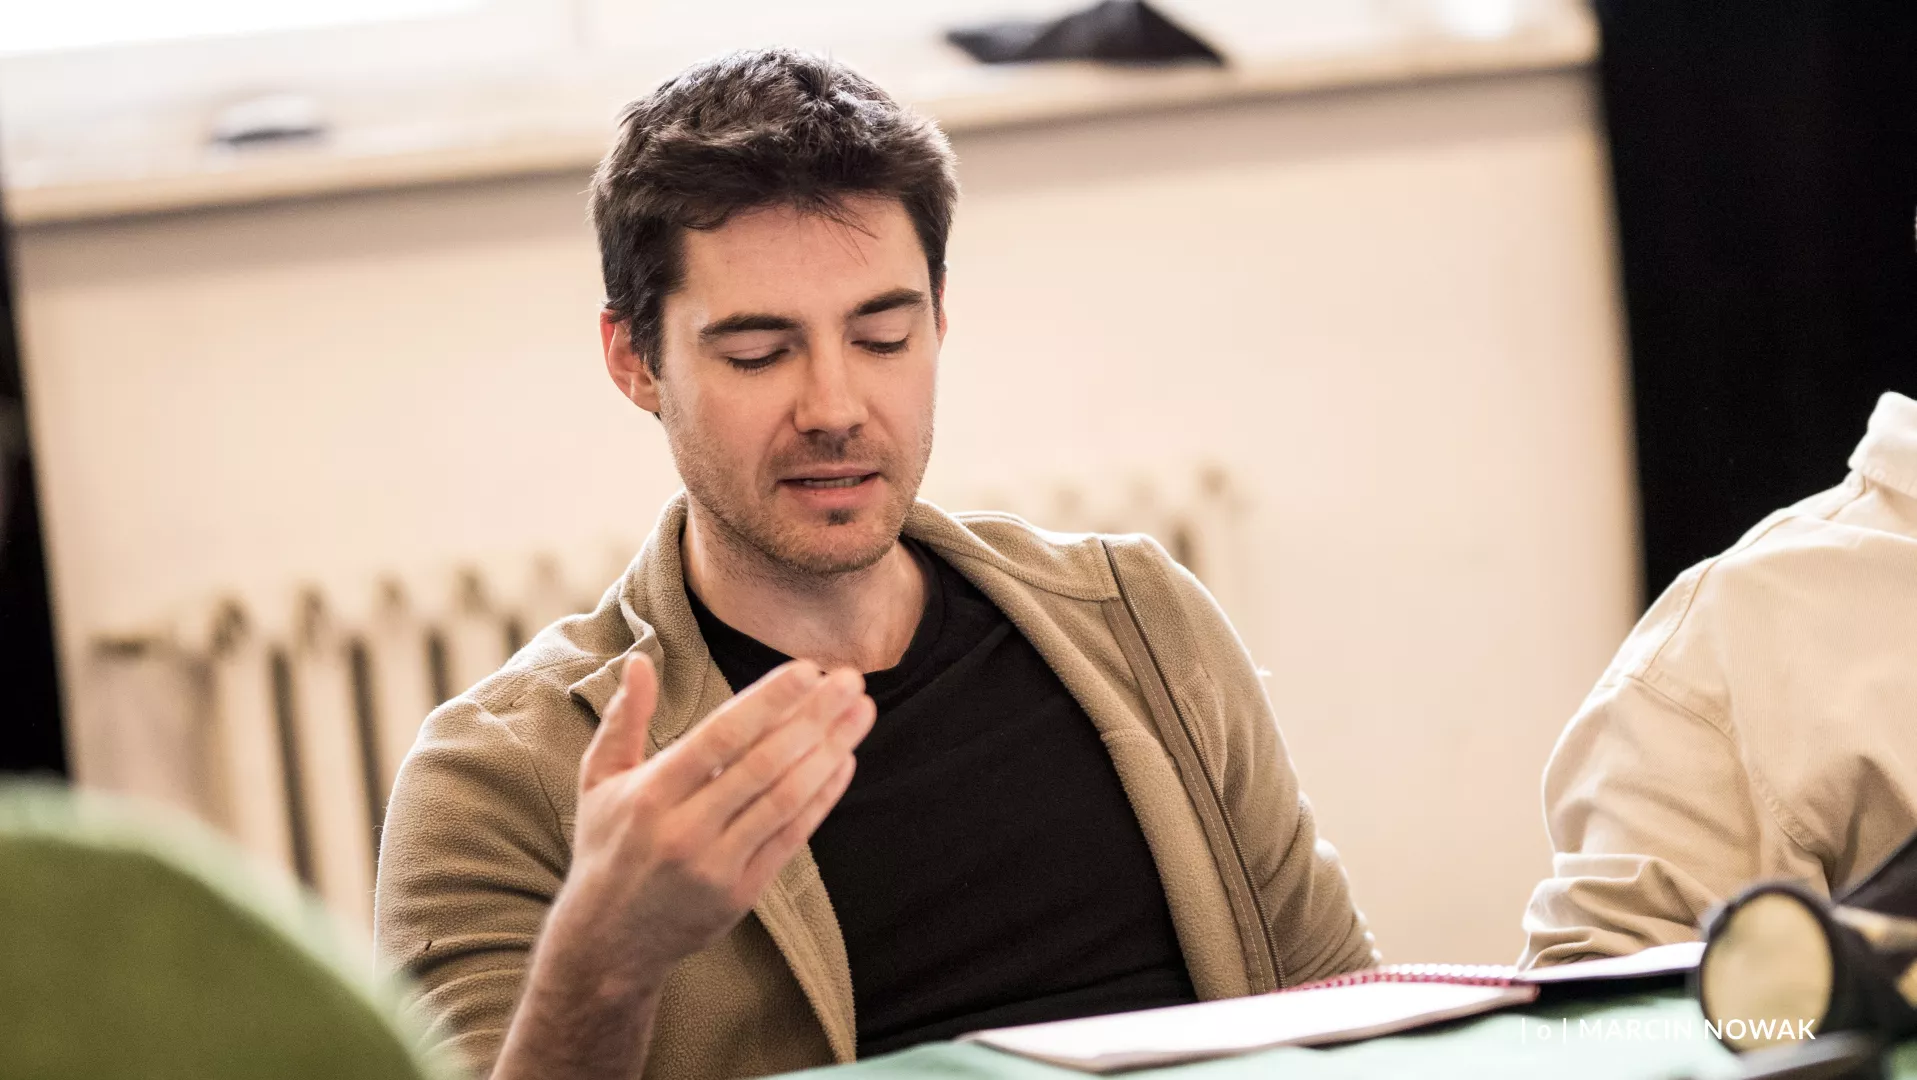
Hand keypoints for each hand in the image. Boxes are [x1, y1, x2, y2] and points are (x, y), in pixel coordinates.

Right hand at [556, 652, 874, 988]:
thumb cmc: (607, 846)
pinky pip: (793, 837)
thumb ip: (624, 719)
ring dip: (830, 751)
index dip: (768, 701)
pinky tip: (845, 761)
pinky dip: (822, 797)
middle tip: (851, 679)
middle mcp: (686, 830)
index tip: (807, 670)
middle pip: (764, 764)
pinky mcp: (743, 892)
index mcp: (651, 795)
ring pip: (786, 799)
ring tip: (861, 712)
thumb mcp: (600, 781)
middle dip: (813, 717)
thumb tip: (641, 660)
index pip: (720, 737)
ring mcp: (717, 865)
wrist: (608, 942)